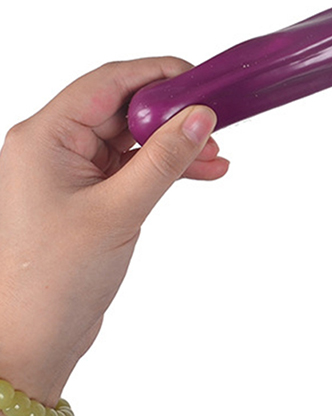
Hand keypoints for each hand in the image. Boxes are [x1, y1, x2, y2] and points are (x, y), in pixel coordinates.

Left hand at [0, 58, 228, 408]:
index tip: (201, 81)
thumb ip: (164, 159)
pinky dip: (168, 167)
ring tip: (216, 157)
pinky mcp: (91, 192)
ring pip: (135, 136)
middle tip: (216, 124)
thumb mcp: (119, 210)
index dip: (159, 74)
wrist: (32, 340)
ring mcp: (73, 169)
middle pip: (125, 106)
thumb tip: (200, 116)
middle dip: (174, 115)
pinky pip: (136, 164)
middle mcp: (55, 145)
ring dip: (176, 144)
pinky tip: (202, 173)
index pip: (109, 82)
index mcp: (45, 137)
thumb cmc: (52, 281)